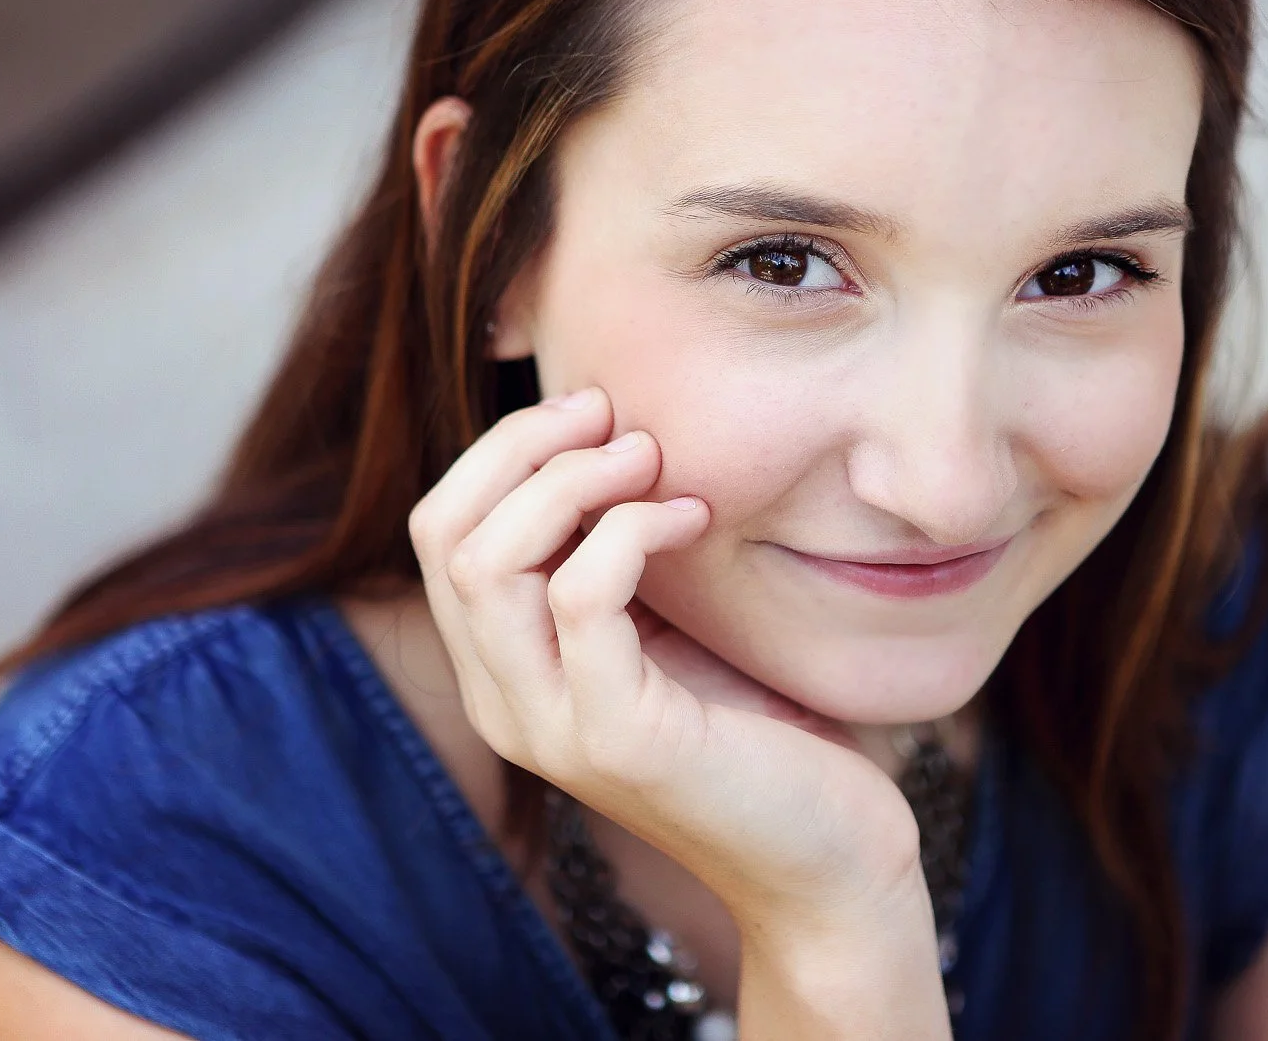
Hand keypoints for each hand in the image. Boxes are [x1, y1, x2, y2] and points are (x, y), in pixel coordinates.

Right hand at [406, 387, 931, 944]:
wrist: (827, 855)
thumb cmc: (761, 728)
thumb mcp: (669, 625)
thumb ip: (614, 557)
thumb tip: (608, 434)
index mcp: (504, 673)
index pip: (439, 531)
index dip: (502, 451)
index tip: (592, 412)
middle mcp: (505, 704)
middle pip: (446, 534)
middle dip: (525, 447)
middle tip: (614, 418)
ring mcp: (552, 727)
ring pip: (489, 563)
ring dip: (571, 482)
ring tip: (651, 459)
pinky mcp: (617, 738)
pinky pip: (584, 596)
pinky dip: (632, 529)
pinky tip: (693, 518)